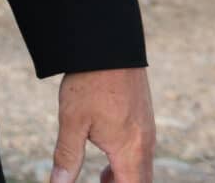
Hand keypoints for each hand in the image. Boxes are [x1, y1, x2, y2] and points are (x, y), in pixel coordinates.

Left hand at [51, 67, 154, 182]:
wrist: (109, 46)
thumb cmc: (89, 83)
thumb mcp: (71, 121)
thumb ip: (67, 157)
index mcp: (130, 151)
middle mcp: (145, 144)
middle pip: (140, 181)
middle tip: (100, 181)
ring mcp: (147, 131)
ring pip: (142, 168)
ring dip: (124, 178)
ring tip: (102, 179)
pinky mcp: (144, 119)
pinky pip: (141, 151)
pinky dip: (128, 163)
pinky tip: (109, 158)